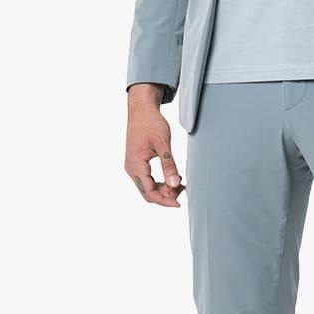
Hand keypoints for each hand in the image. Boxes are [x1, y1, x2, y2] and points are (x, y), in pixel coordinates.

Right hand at [125, 84, 184, 207]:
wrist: (141, 110)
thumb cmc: (151, 123)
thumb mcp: (163, 144)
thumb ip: (169, 165)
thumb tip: (174, 185)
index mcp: (136, 165)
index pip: (149, 192)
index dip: (165, 200)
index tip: (179, 203)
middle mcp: (131, 168)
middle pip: (148, 193)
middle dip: (166, 195)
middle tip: (183, 188)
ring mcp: (132, 166)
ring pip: (148, 187)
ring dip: (163, 189)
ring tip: (180, 183)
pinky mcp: (136, 163)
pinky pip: (147, 179)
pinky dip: (160, 182)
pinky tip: (173, 177)